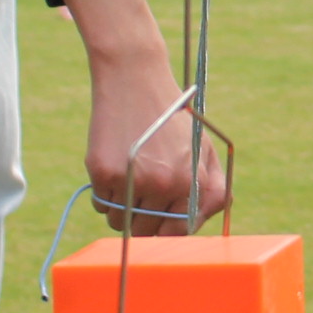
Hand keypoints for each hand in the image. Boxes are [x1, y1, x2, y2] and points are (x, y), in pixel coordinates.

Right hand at [65, 0, 230, 234]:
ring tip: (130, 179)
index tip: (160, 223)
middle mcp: (163, 184)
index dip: (168, 231)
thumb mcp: (203, 149)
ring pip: (120, 223)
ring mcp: (132, 180)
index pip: (178, 232)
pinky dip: (105, 194)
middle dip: (144, 221)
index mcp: (191, 181)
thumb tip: (197, 226)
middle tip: (143, 195)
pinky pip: (101, 205)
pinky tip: (116, 166)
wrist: (135, 80)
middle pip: (146, 232)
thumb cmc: (173, 119)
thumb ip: (211, 190)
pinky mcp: (104, 172)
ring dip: (123, 210)